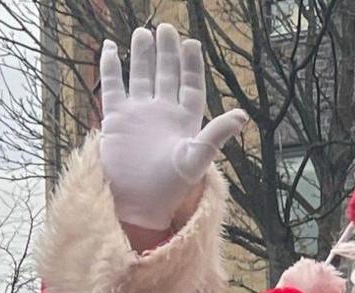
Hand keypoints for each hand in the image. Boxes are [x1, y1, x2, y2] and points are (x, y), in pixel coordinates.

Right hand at [98, 24, 249, 230]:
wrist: (138, 202)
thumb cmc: (170, 186)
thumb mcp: (196, 159)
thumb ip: (216, 135)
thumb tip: (242, 115)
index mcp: (185, 120)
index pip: (189, 84)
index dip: (191, 64)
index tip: (191, 43)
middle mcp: (162, 112)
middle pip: (166, 74)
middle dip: (167, 51)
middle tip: (166, 27)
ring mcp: (139, 113)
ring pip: (141, 75)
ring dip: (142, 55)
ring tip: (143, 31)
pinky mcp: (116, 117)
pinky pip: (113, 85)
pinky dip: (112, 67)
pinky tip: (112, 47)